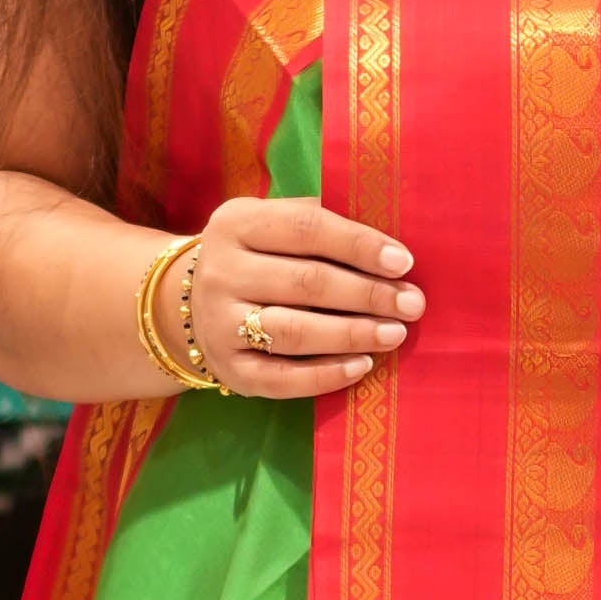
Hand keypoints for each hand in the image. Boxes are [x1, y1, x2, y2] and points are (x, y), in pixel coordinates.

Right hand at [182, 195, 423, 399]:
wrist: (188, 305)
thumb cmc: (256, 257)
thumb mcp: (272, 224)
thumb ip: (318, 220)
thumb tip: (387, 234)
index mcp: (237, 223)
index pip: (307, 229)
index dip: (359, 245)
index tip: (404, 261)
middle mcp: (221, 271)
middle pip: (307, 282)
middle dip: (368, 294)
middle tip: (412, 303)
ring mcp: (219, 324)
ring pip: (296, 332)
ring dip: (353, 333)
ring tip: (395, 333)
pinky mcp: (229, 369)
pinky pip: (282, 379)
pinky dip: (326, 375)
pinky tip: (362, 365)